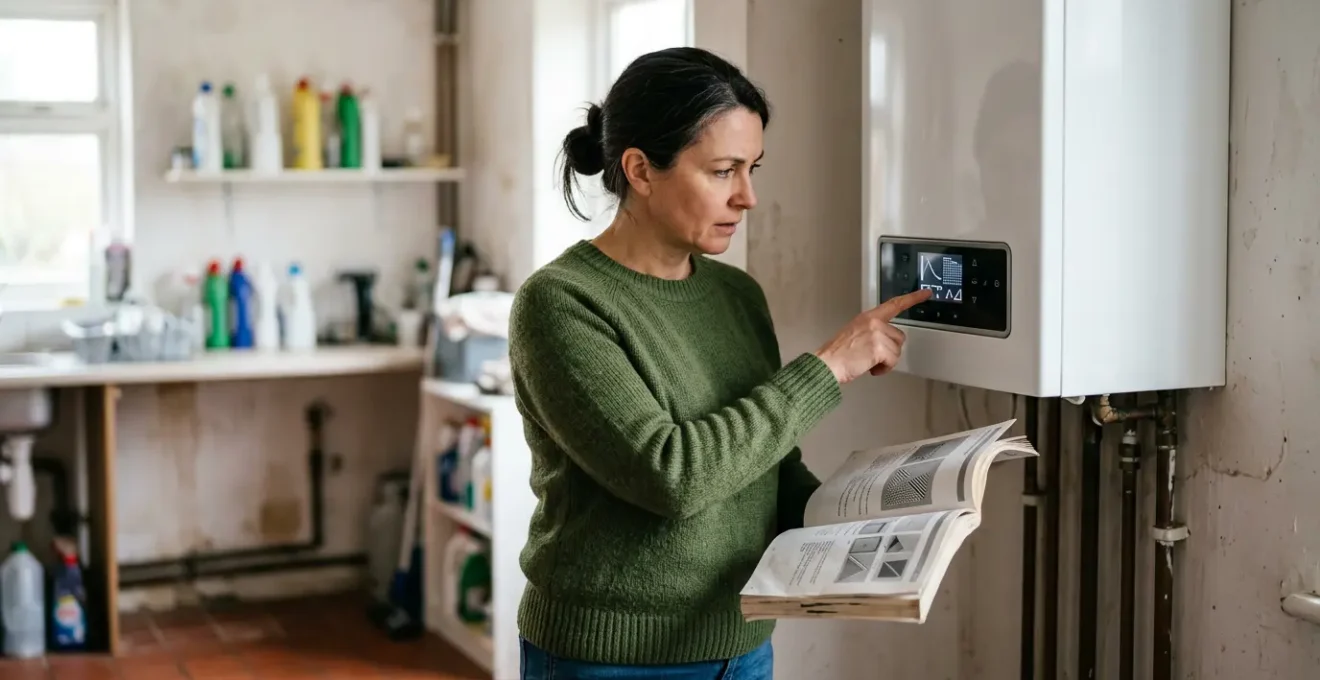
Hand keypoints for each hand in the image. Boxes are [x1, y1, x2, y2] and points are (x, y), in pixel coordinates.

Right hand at [814, 289, 931, 383]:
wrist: (827, 364)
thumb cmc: (838, 355)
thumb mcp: (855, 334)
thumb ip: (872, 332)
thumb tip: (885, 343)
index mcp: (867, 317)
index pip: (894, 304)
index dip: (912, 298)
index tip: (925, 293)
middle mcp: (874, 322)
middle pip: (899, 337)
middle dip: (889, 350)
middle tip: (872, 356)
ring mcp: (877, 333)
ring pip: (897, 350)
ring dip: (885, 361)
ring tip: (868, 362)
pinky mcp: (879, 347)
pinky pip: (892, 361)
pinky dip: (883, 369)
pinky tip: (871, 368)